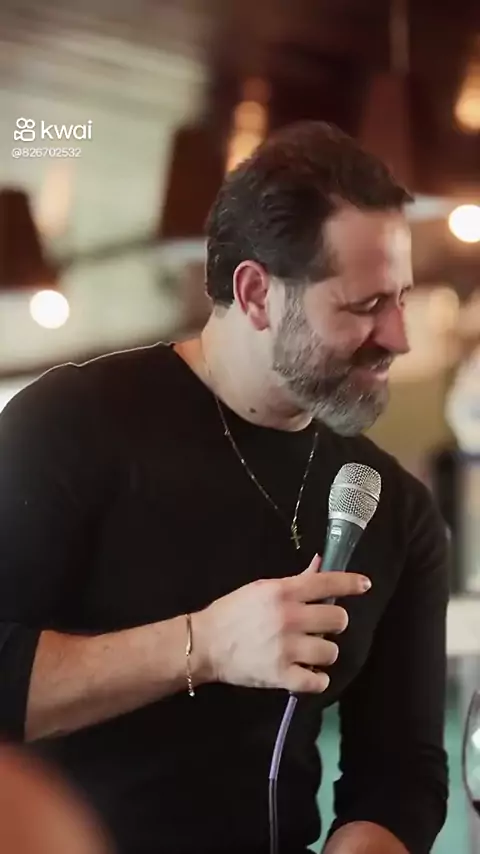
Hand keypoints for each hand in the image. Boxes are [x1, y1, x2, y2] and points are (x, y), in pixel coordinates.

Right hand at [195, 555, 370, 692]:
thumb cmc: (233, 612)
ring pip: (331, 651)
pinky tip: (308, 673)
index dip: (351, 583)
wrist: (205, 644)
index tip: (365, 585)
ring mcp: (287, 648)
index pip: (327, 583)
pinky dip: (317, 679)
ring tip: (308, 651)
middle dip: (332, 622)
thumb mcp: (262, 588)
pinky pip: (318, 681)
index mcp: (283, 592)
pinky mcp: (282, 675)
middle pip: (338, 619)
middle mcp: (289, 617)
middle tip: (319, 626)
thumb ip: (296, 580)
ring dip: (323, 652)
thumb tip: (320, 564)